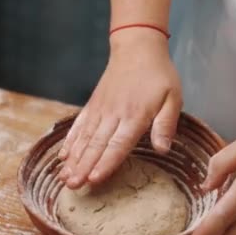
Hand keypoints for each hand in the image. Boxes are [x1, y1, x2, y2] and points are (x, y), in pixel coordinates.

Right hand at [58, 29, 181, 188]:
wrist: (137, 48)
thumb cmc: (158, 75)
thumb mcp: (173, 98)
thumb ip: (166, 125)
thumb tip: (163, 150)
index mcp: (134, 116)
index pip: (118, 145)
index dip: (105, 164)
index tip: (93, 179)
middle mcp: (113, 115)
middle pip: (96, 146)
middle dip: (82, 167)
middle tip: (72, 186)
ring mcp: (100, 110)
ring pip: (84, 138)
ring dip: (73, 159)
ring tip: (64, 177)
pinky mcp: (93, 106)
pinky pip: (79, 126)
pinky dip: (70, 141)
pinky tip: (63, 156)